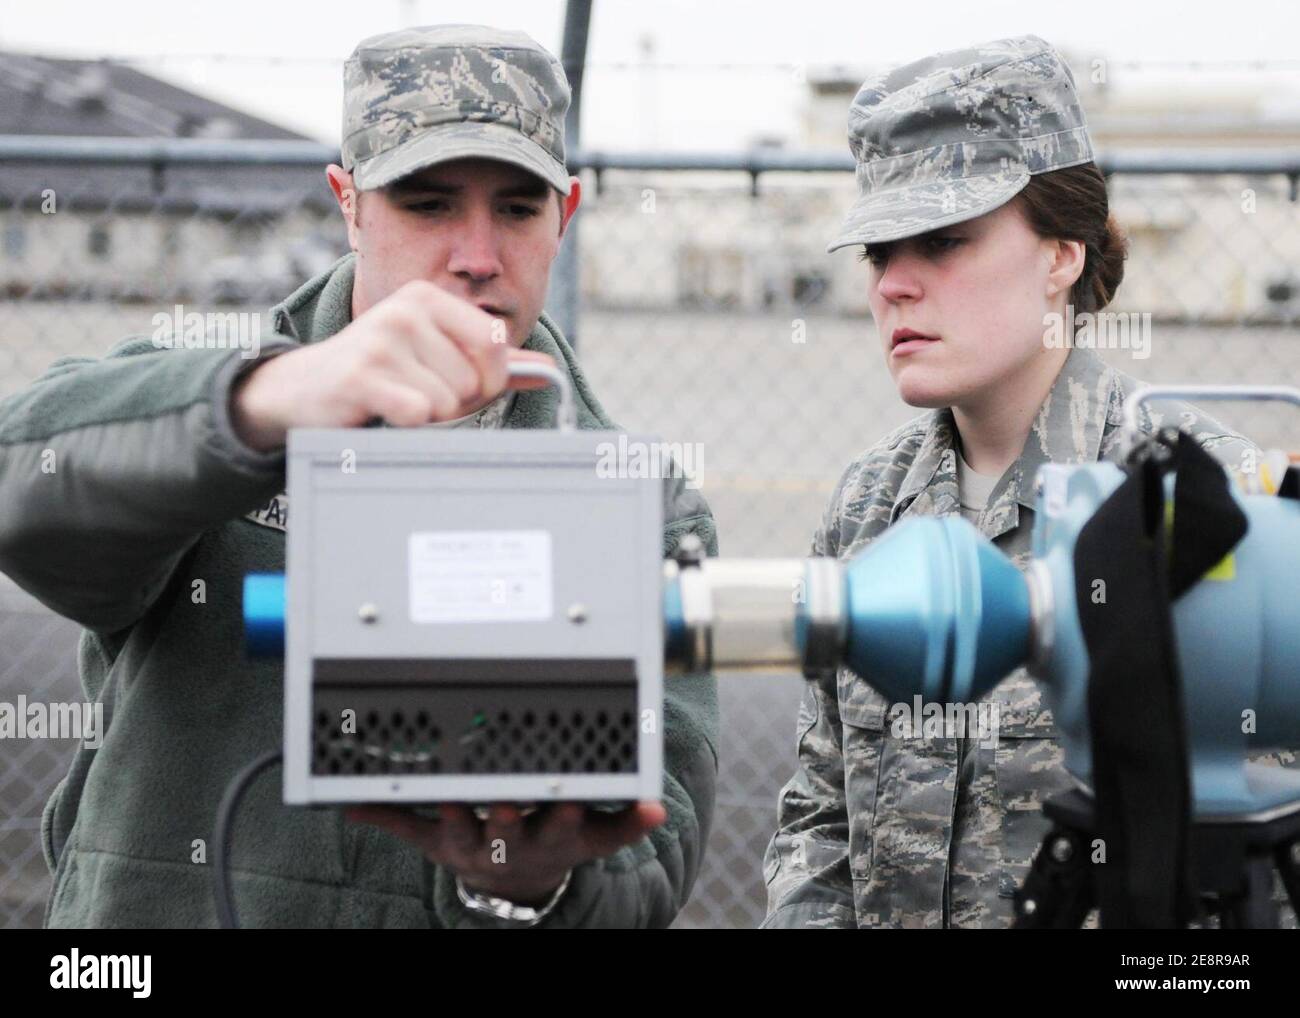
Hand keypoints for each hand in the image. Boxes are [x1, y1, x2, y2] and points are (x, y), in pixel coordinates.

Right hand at [230, 279, 554, 451]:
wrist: (305, 388)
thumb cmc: (381, 374)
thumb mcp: (438, 358)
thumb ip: (495, 364)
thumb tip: (547, 370)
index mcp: (429, 298)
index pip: (496, 345)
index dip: (489, 380)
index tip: (461, 386)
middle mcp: (406, 310)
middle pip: (473, 380)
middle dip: (454, 402)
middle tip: (414, 394)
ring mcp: (382, 339)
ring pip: (447, 402)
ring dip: (427, 416)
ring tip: (395, 399)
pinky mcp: (361, 375)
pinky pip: (418, 413)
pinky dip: (406, 423)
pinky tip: (382, 411)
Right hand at [345, 801, 667, 905]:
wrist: (518, 881)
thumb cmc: (476, 842)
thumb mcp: (433, 839)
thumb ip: (396, 816)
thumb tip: (347, 803)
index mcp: (476, 838)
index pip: (466, 827)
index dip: (463, 818)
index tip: (459, 803)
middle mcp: (517, 839)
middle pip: (514, 828)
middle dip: (512, 813)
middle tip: (512, 796)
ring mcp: (556, 838)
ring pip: (566, 828)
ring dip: (576, 815)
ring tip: (584, 800)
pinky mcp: (591, 839)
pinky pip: (616, 832)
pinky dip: (635, 821)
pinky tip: (653, 809)